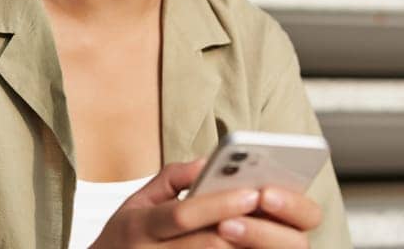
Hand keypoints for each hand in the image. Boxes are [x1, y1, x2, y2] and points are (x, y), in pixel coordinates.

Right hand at [89, 158, 321, 247]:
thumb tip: (208, 163)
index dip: (220, 204)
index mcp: (141, 226)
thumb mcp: (137, 201)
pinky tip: (255, 246)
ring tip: (276, 231)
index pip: (183, 215)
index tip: (252, 191)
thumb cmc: (127, 236)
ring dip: (249, 247)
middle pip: (209, 245)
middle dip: (247, 230)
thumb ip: (172, 178)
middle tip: (273, 213)